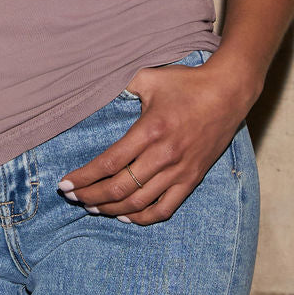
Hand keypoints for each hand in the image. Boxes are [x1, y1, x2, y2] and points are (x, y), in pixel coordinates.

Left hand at [56, 61, 250, 225]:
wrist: (228, 93)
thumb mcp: (150, 77)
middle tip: (72, 197)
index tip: (65, 183)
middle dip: (91, 196)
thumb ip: (122, 84)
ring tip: (91, 207)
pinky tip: (125, 215)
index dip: (85, 177)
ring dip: (111, 209)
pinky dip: (143, 217)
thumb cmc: (186, 83)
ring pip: (139, 203)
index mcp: (150, 130)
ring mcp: (180, 171)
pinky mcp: (192, 179)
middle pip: (120, 188)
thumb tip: (96, 87)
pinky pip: (165, 208)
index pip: (110, 163)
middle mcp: (164, 155)